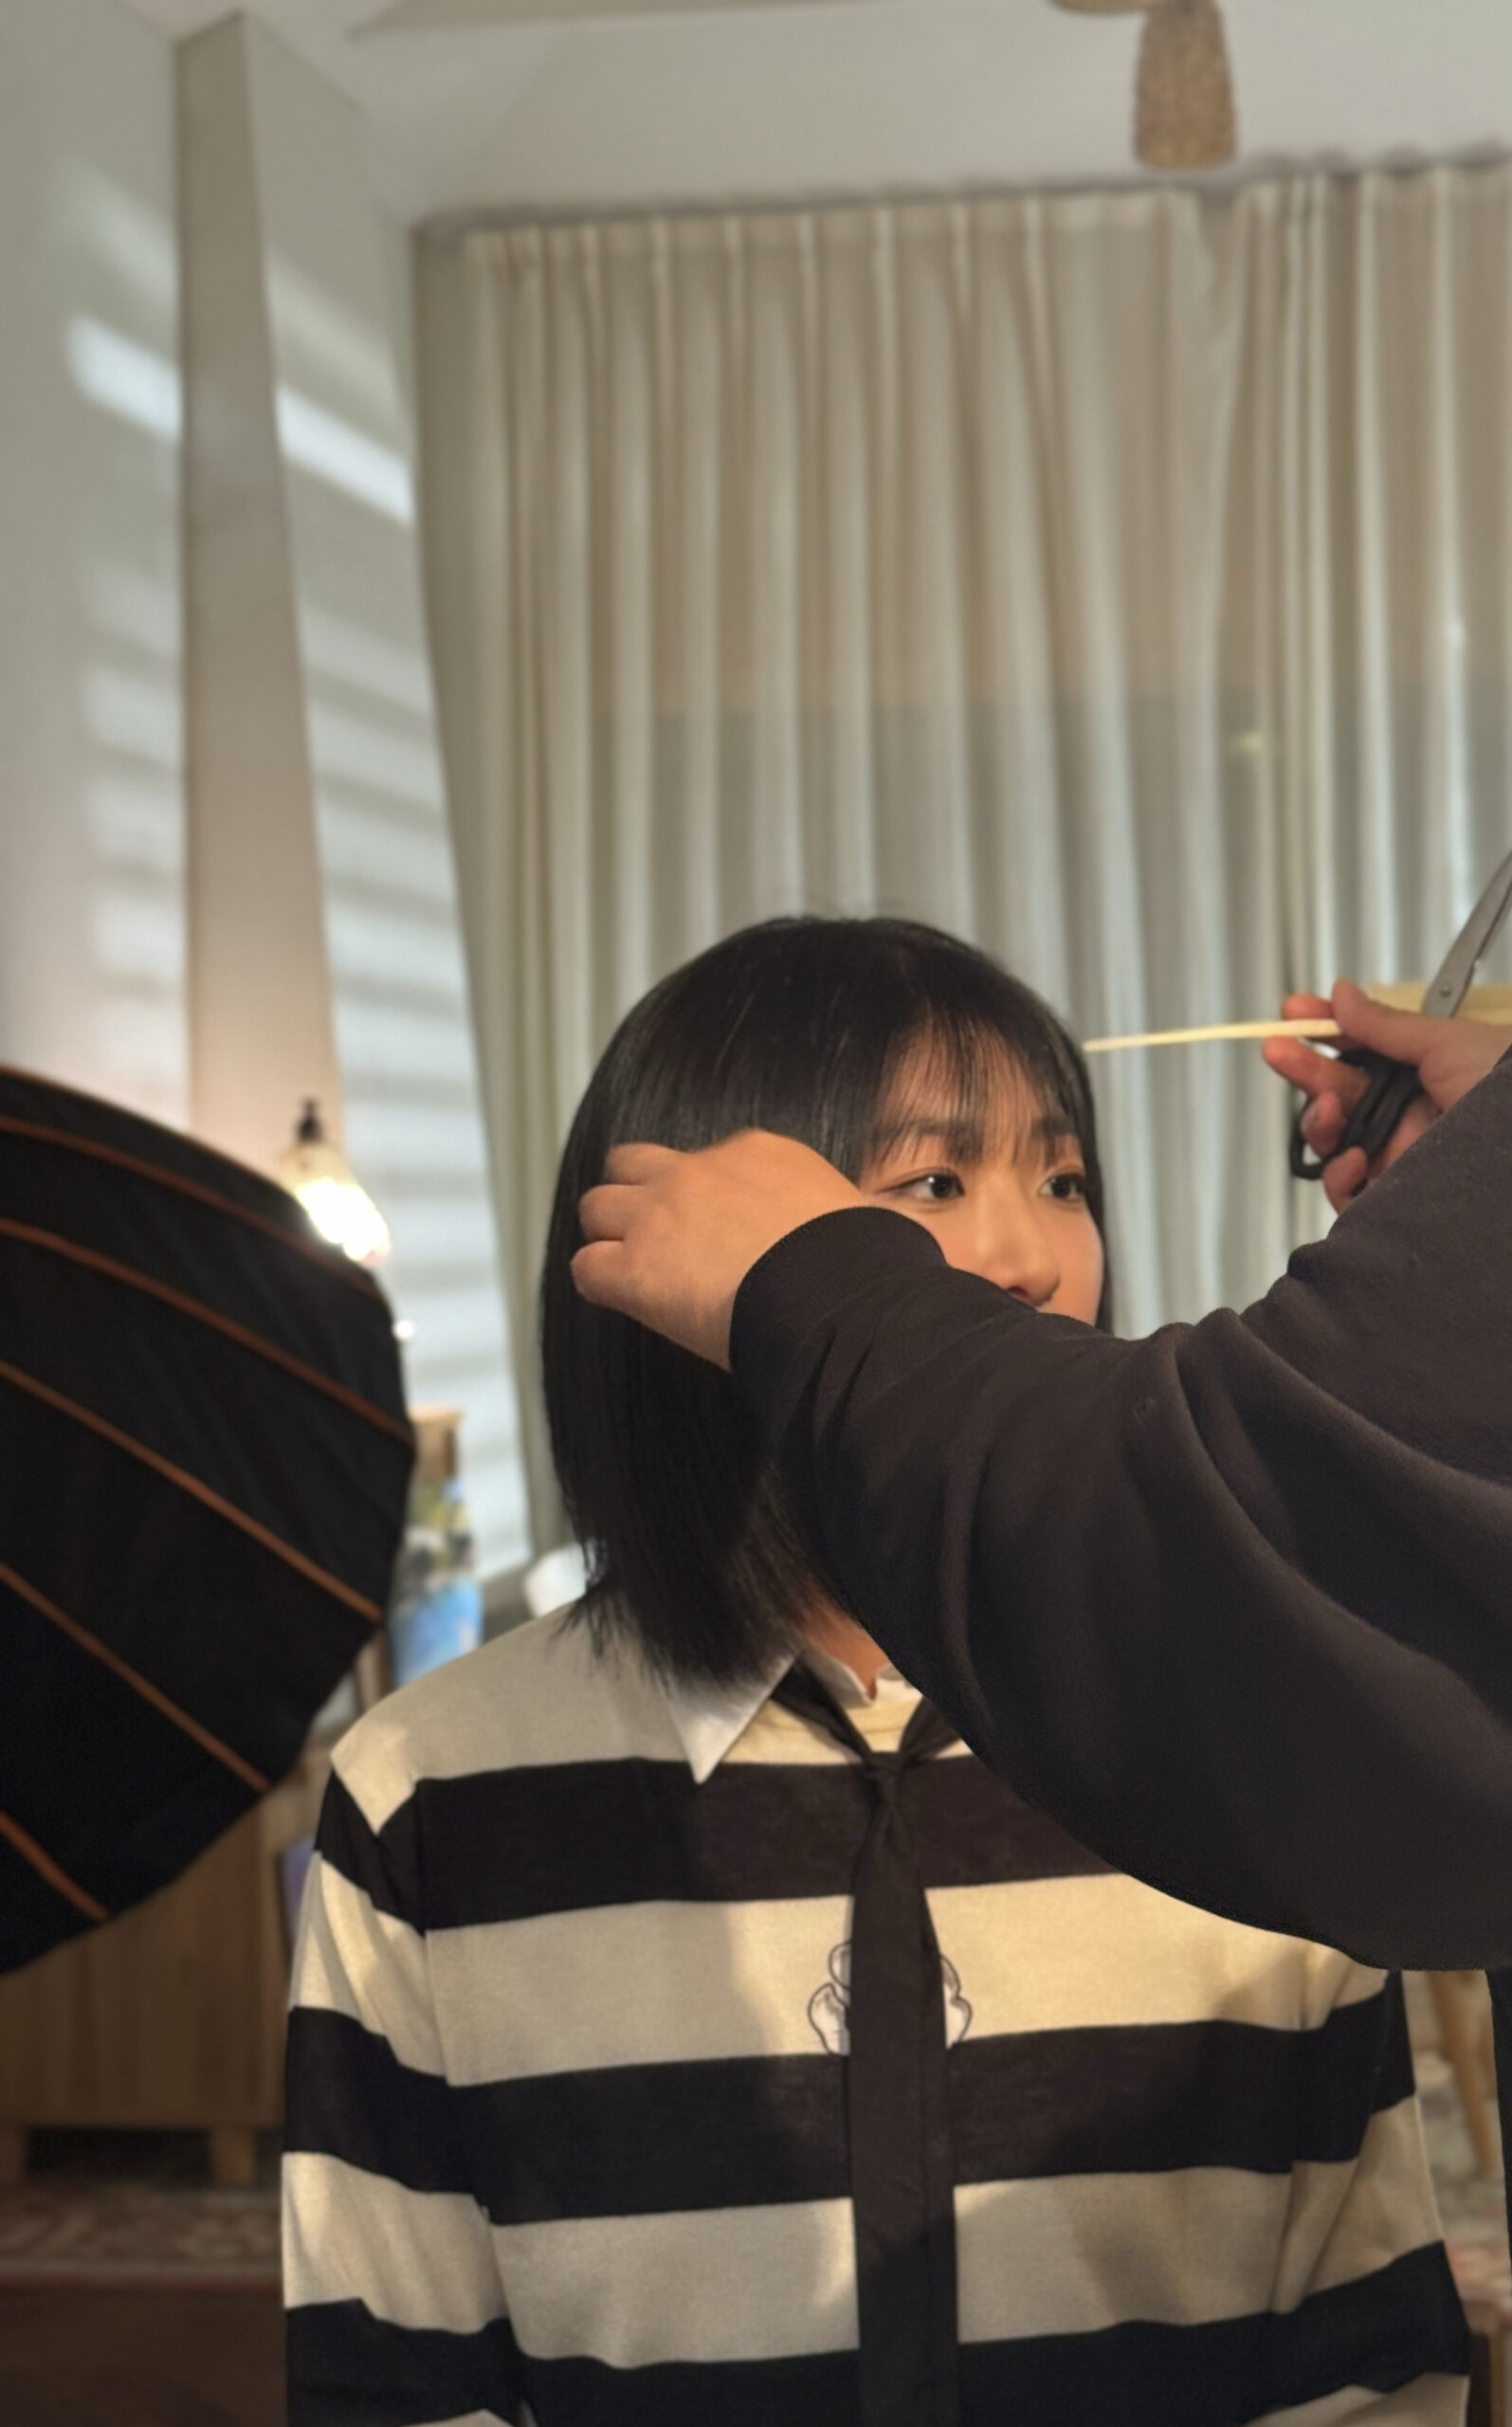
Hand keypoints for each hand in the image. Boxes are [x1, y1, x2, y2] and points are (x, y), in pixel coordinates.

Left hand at [573, 1132, 865, 1367]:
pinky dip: (599, 1284)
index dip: (703, 1195)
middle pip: (632, 1164)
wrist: (836, 1296)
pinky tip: (622, 1301)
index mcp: (758, 1152)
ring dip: (609, 1236)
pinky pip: (586, 1267)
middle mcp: (699, 1171)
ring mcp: (659, 1216)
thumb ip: (854, 1216)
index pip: (707, 1159)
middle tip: (653, 1235)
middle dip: (635, 1196)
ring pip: (596, 1207)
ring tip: (631, 1269)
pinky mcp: (634, 1268)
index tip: (717, 1226)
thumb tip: (908, 1237)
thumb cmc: (861, 1263)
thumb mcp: (864, 1213)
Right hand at [1262, 979, 1511, 1212]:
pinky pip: (1348, 1192)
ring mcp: (1401, 1158)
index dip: (1325, 1030)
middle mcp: (1410, 1116)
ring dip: (1317, 1120)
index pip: (1362, 1050)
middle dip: (1304, 1069)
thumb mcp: (1446, 1042)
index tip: (1296, 1009)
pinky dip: (1339, 1176)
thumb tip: (1341, 995)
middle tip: (1278, 1047)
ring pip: (1334, 1143)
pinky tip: (1354, 1158)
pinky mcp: (1396, 1200)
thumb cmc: (1508, 1091)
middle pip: (1339, 1093)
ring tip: (1323, 1105)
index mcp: (1426, 1074)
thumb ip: (1385, 1024)